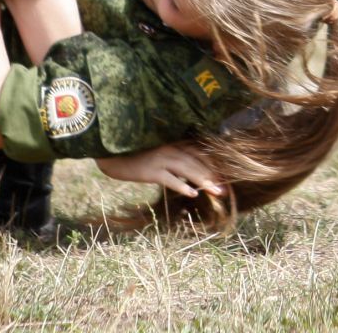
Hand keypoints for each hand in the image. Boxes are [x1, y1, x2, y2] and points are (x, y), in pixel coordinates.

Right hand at [94, 142, 223, 198]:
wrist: (111, 155)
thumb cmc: (134, 155)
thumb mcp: (156, 153)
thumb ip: (172, 159)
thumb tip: (190, 173)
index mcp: (171, 142)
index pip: (198, 152)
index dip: (212, 164)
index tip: (225, 177)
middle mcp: (168, 148)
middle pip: (196, 161)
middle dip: (213, 175)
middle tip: (226, 190)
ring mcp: (159, 158)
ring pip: (187, 168)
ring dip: (204, 180)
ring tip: (217, 191)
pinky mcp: (150, 170)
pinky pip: (169, 178)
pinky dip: (181, 185)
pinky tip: (192, 193)